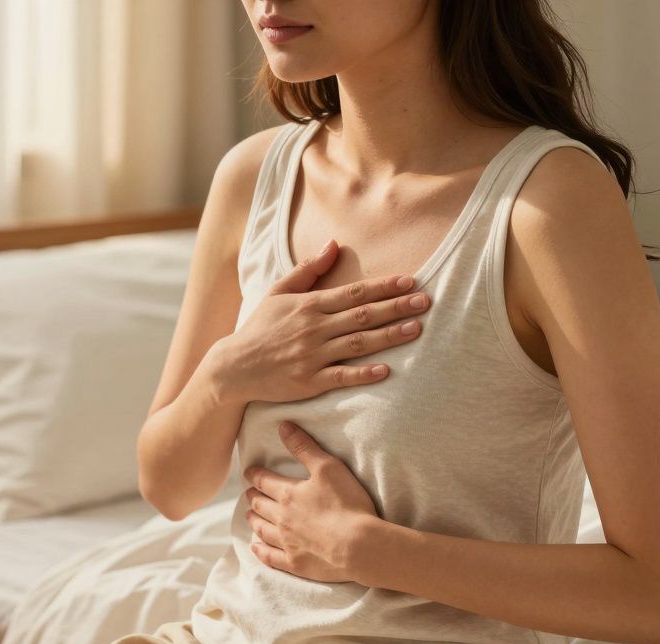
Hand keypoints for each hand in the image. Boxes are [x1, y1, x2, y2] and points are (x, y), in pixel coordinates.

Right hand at [205, 239, 429, 405]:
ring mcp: (312, 356)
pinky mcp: (309, 382)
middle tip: (426, 301)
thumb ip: (307, 270)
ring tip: (416, 329)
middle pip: (362, 315)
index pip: (353, 293)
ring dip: (388, 336)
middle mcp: (313, 329)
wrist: (233, 367)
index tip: (410, 281)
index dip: (383, 287)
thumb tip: (332, 245)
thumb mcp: (278, 293)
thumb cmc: (259, 328)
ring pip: (357, 344)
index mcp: (308, 306)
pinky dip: (363, 374)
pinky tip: (386, 370)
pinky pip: (340, 376)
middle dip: (396, 307)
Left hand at [242, 420, 381, 582]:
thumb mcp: (328, 467)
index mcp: (287, 494)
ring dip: (254, 520)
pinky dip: (260, 551)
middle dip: (253, 497)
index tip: (248, 472)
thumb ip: (304, 447)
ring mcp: (286, 542)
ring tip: (249, 515)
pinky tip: (255, 548)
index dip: (255, 475)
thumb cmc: (347, 503)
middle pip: (260, 505)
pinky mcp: (294, 563)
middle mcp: (281, 518)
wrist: (359, 546)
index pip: (264, 481)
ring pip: (262, 529)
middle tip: (248, 493)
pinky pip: (270, 557)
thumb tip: (283, 426)